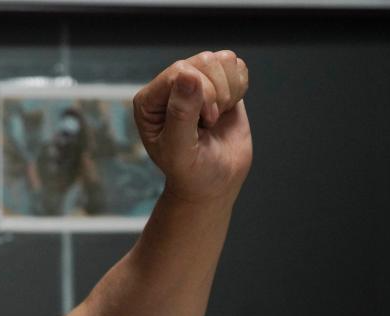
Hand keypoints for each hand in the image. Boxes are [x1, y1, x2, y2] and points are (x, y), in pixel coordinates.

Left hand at [133, 50, 252, 203]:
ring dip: (228, 92)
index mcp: (149, 100)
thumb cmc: (191, 171)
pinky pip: (236, 65)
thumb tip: (188, 76)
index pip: (181, 71)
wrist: (214, 182)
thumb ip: (181, 114)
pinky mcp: (218, 82)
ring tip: (215, 117)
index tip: (204, 123)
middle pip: (204, 61)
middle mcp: (170, 85)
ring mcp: (194, 81)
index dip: (202, 94)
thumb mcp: (180, 150)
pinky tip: (226, 109)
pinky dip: (239, 88)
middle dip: (217, 95)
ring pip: (222, 59)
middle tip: (208, 123)